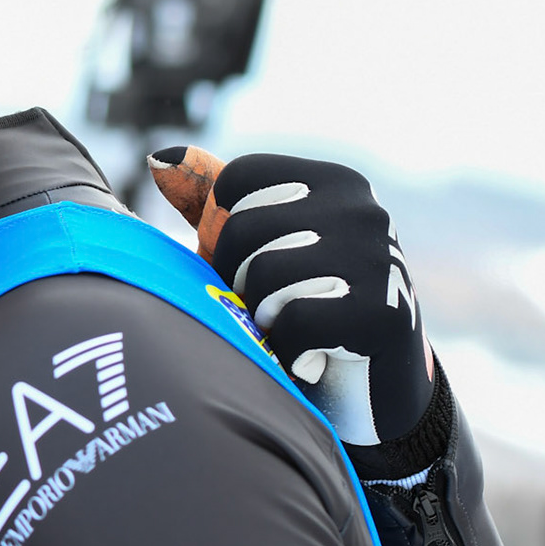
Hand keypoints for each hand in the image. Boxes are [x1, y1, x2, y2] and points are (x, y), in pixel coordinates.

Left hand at [149, 147, 434, 448]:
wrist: (374, 387)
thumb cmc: (303, 303)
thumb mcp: (262, 244)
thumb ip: (213, 202)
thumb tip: (160, 158)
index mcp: (333, 182)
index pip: (235, 181)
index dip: (220, 229)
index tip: (249, 262)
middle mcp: (362, 210)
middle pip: (241, 229)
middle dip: (238, 278)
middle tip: (269, 305)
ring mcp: (379, 259)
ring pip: (263, 277)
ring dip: (263, 316)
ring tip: (290, 327)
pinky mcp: (384, 313)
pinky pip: (294, 321)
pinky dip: (288, 348)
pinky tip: (310, 356)